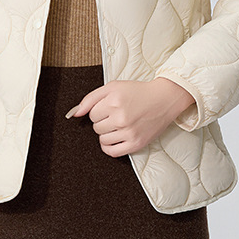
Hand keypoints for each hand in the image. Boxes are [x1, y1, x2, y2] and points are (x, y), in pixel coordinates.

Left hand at [65, 77, 196, 156]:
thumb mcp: (113, 87)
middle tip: (115, 115)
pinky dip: (109, 147)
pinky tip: (115, 138)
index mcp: (114, 100)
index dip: (98, 110)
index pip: (91, 114)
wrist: (163, 100)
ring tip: (117, 125)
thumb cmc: (137, 92)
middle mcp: (121, 117)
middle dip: (102, 121)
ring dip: (106, 133)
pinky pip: (112, 152)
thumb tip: (75, 113)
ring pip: (102, 140)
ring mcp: (129, 132)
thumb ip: (91, 98)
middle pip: (96, 127)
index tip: (109, 107)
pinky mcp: (136, 144)